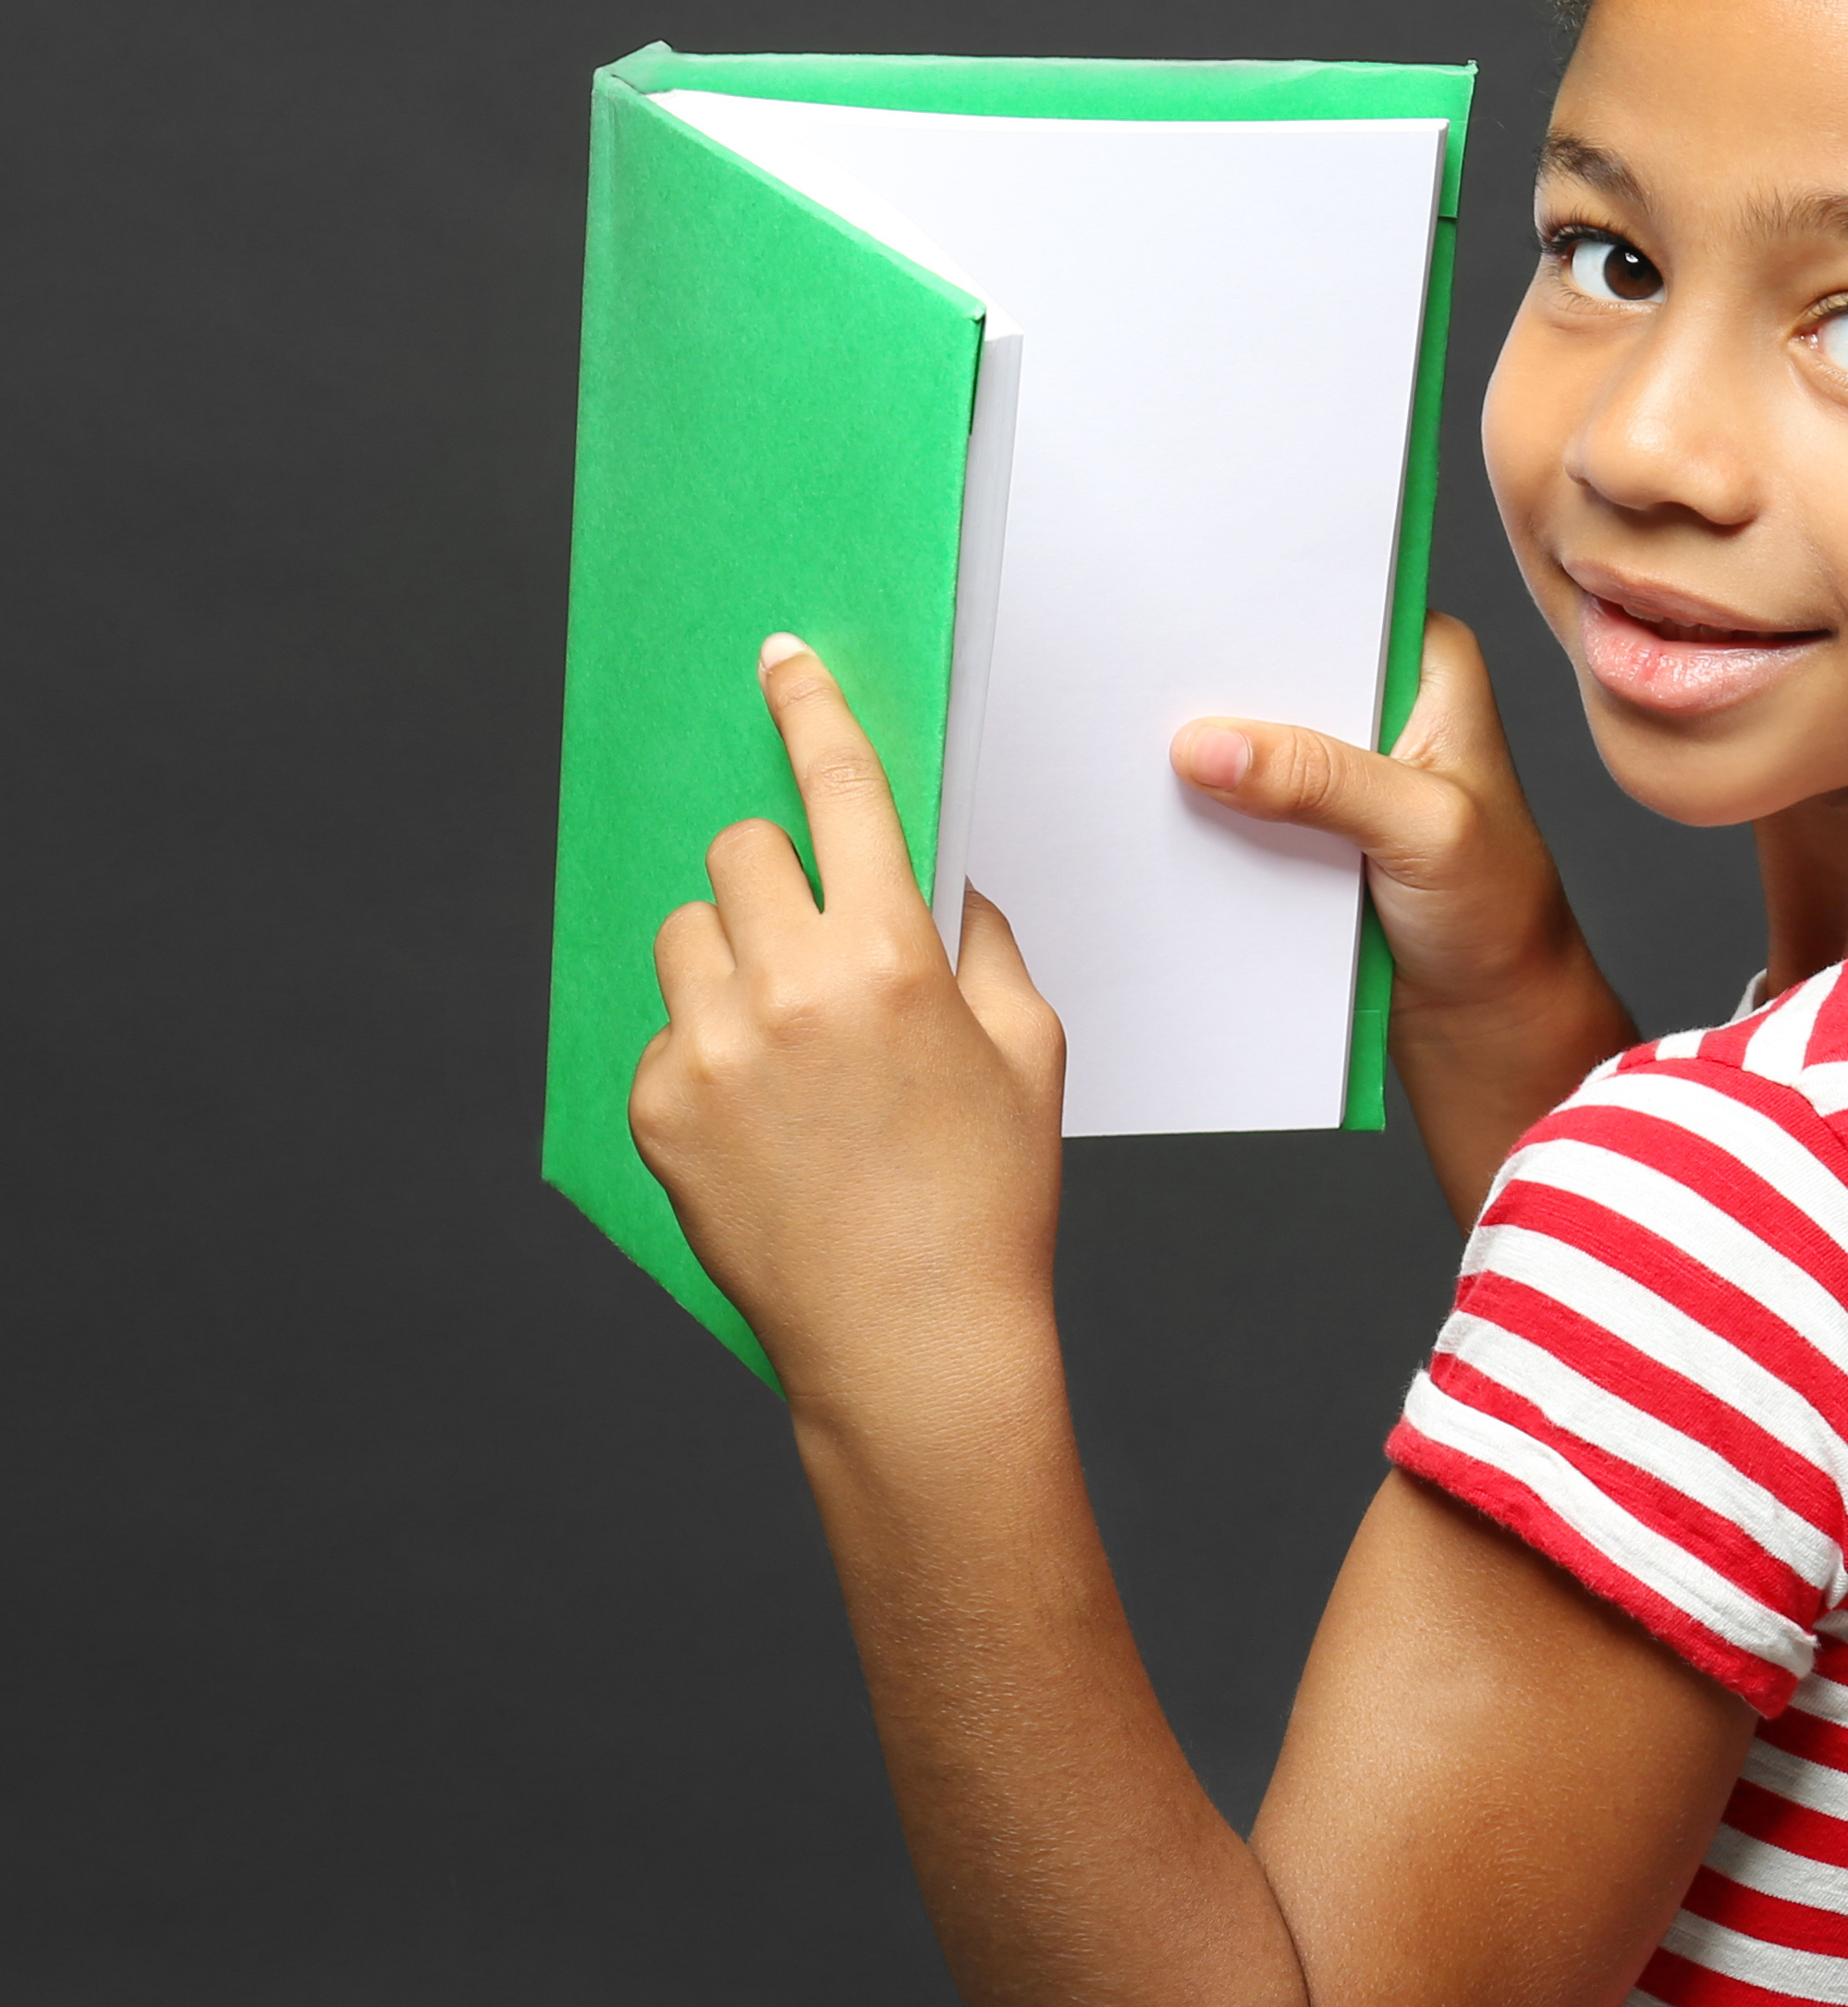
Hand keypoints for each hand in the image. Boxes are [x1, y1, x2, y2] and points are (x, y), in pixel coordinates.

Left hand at [632, 637, 1065, 1415]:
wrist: (913, 1344)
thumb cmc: (989, 1199)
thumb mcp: (1029, 1050)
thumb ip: (982, 945)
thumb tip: (940, 884)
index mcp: (888, 957)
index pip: (839, 791)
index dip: (810, 712)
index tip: (781, 662)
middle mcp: (785, 988)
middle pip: (743, 852)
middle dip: (781, 875)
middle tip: (821, 941)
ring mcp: (710, 1052)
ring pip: (689, 932)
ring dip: (735, 956)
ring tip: (793, 1043)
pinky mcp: (659, 1111)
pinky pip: (670, 1028)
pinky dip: (712, 1048)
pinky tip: (770, 1119)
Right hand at [1175, 614, 1630, 1222]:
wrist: (1487, 1018)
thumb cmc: (1498, 917)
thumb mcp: (1424, 833)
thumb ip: (1324, 782)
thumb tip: (1209, 745)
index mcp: (1431, 663)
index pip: (1333, 606)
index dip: (1258, 606)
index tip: (1179, 607)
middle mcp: (1385, 699)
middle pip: (1279, 667)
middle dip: (1217, 681)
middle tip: (1133, 679)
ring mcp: (1340, 763)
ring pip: (1251, 734)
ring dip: (1201, 749)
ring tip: (1124, 742)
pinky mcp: (1305, 822)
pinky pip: (1239, 799)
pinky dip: (1205, 809)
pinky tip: (1153, 808)